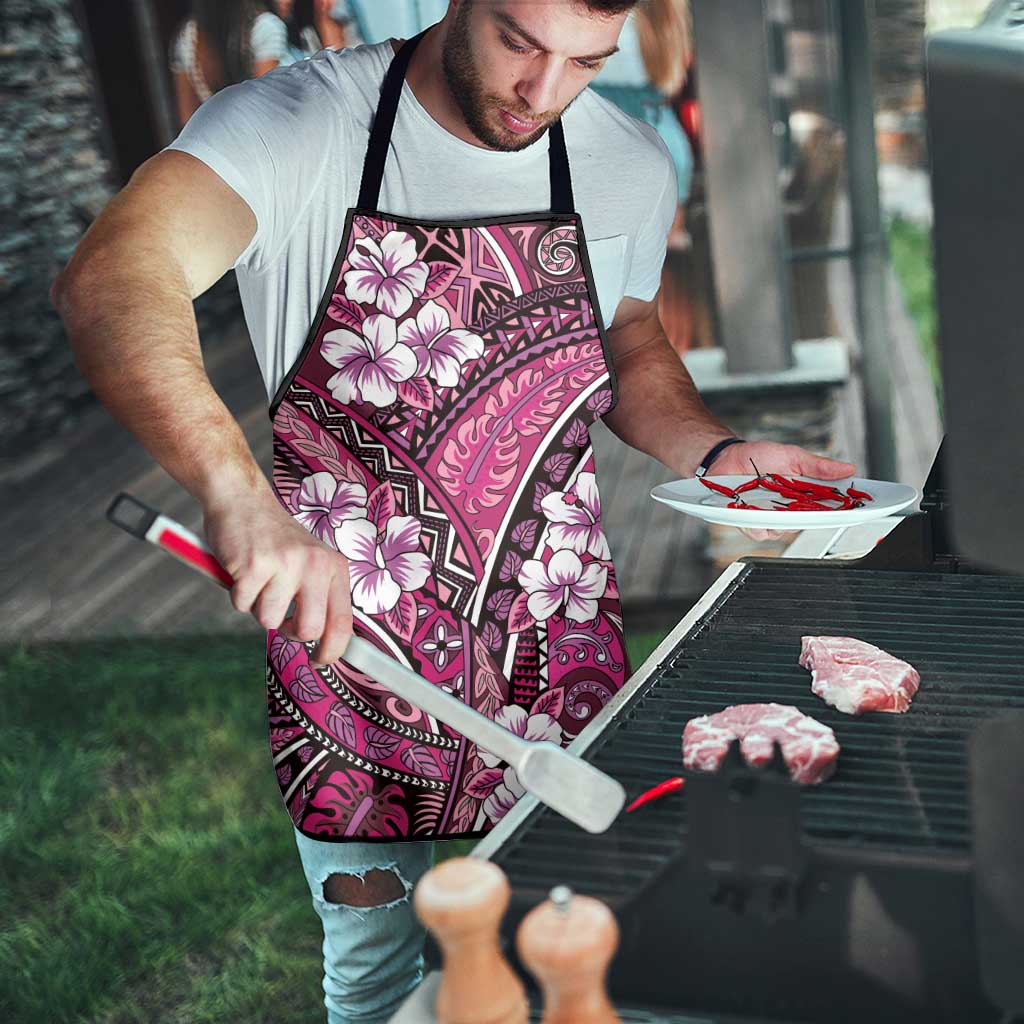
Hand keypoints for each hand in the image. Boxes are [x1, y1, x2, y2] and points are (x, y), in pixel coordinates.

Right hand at [202, 489, 352, 664]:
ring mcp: (285, 564)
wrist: (242, 499)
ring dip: (258, 607)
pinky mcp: (254, 565)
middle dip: (289, 632)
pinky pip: (242, 605)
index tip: (320, 661)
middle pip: (309, 630)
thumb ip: (320, 595)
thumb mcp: (311, 561)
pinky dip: (237, 594)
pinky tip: (243, 570)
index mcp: (334, 566)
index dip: (333, 650)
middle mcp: (315, 564)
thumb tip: (324, 643)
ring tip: (259, 579)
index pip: (343, 621)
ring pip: (269, 620)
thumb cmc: (275, 538)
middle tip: (280, 616)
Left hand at [709, 440, 856, 542]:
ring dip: (781, 519)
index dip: (844, 510)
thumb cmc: (758, 456)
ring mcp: (769, 518)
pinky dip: (758, 524)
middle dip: (812, 517)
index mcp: (803, 495)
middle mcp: (788, 510)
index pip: (828, 507)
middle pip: (808, 523)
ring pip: (784, 531)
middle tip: (813, 506)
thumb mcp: (792, 456)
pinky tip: (755, 512)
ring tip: (775, 504)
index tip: (857, 508)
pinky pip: (759, 532)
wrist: (726, 457)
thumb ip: (818, 466)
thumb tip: (848, 468)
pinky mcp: (750, 523)